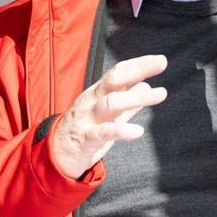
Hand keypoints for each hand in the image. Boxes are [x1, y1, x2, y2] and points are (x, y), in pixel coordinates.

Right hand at [51, 54, 168, 178]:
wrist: (55, 156)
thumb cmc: (84, 132)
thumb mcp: (109, 115)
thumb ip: (128, 102)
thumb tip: (147, 86)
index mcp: (97, 94)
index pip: (117, 73)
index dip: (138, 64)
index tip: (159, 60)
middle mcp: (92, 101)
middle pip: (114, 80)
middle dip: (138, 70)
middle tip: (161, 62)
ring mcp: (87, 119)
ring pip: (111, 103)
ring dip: (136, 97)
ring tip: (160, 94)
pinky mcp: (85, 139)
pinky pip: (103, 132)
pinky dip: (121, 131)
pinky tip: (138, 131)